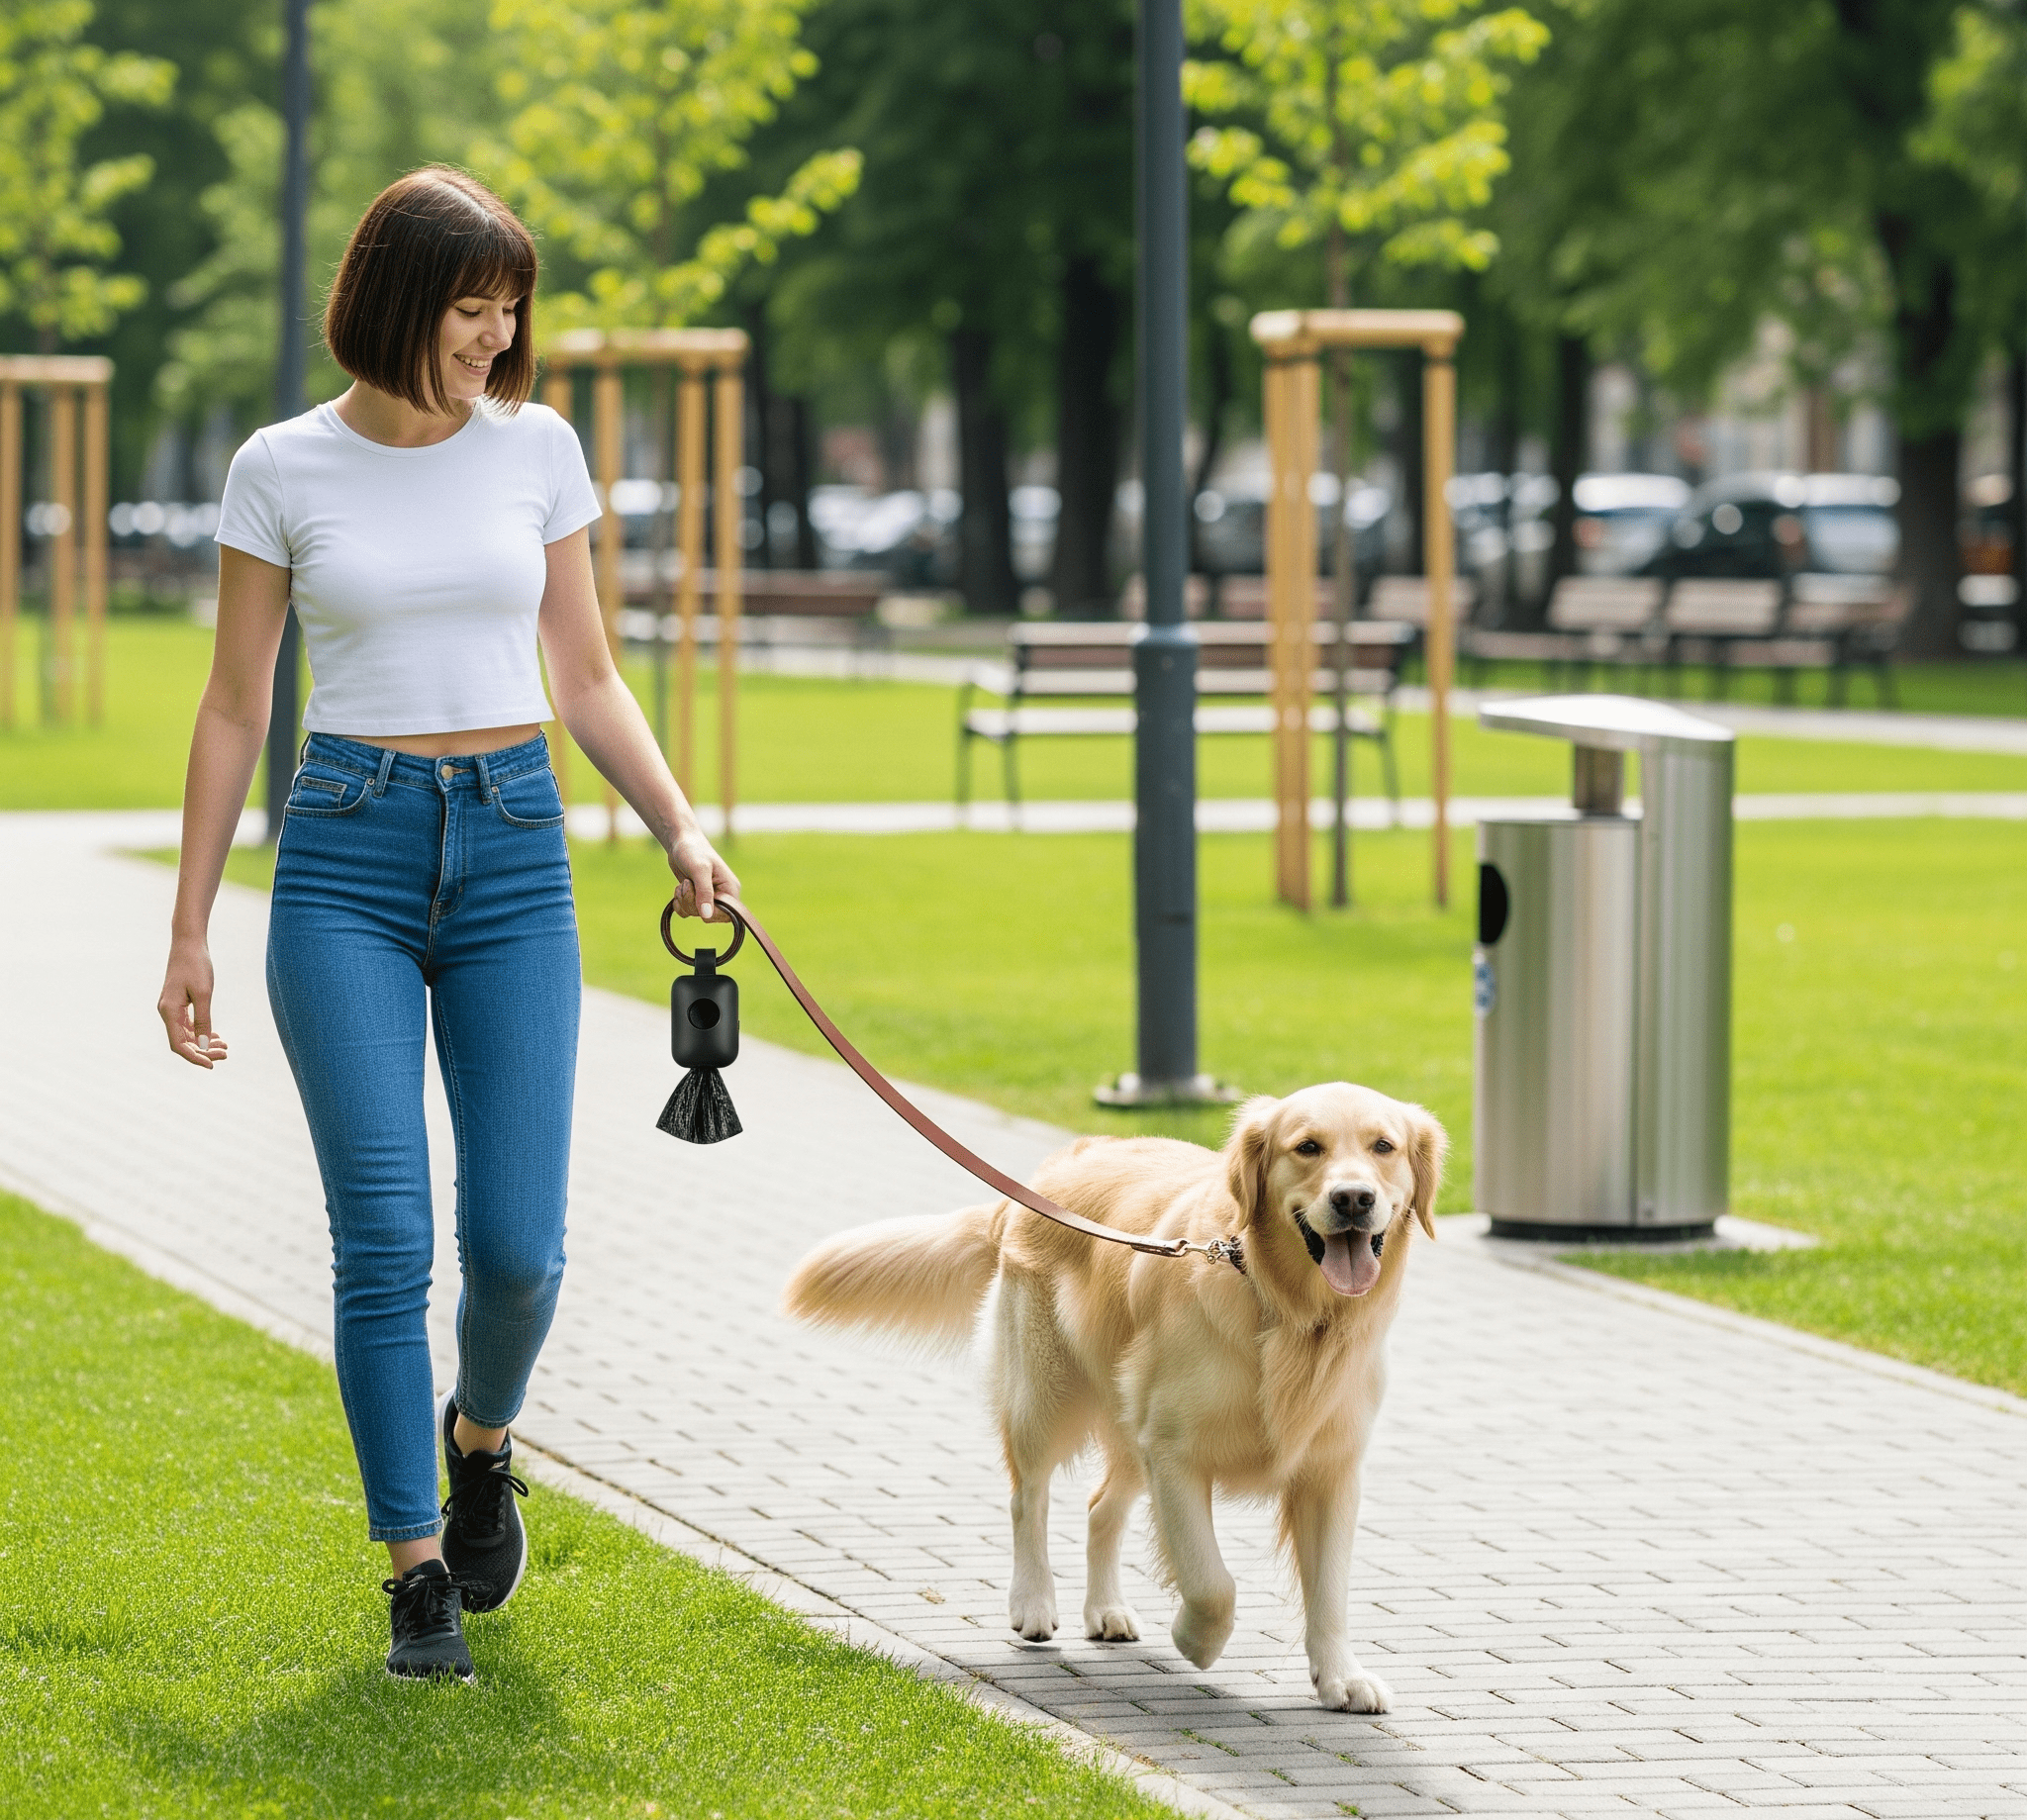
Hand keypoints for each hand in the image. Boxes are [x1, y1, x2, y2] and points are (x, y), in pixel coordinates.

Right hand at [159, 936, 229, 1069]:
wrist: (189, 944)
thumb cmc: (197, 966)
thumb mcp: (204, 994)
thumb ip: (203, 1020)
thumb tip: (204, 1045)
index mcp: (169, 1011)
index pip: (179, 1044)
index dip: (195, 1057)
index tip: (213, 1065)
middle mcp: (167, 1012)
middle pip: (183, 1042)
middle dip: (203, 1051)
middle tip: (226, 1054)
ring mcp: (171, 1008)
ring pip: (187, 1035)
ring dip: (204, 1043)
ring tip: (225, 1047)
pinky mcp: (178, 1004)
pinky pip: (188, 1025)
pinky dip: (202, 1032)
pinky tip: (216, 1037)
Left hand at [667, 826, 739, 923]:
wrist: (680, 842)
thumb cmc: (694, 851)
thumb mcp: (699, 870)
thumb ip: (704, 892)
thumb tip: (707, 915)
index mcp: (730, 889)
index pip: (727, 915)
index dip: (710, 912)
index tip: (697, 895)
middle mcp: (722, 895)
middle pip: (709, 917)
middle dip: (692, 903)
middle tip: (687, 884)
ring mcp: (709, 897)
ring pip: (696, 914)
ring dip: (684, 901)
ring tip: (683, 883)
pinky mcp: (696, 897)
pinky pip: (687, 912)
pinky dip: (679, 903)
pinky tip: (679, 889)